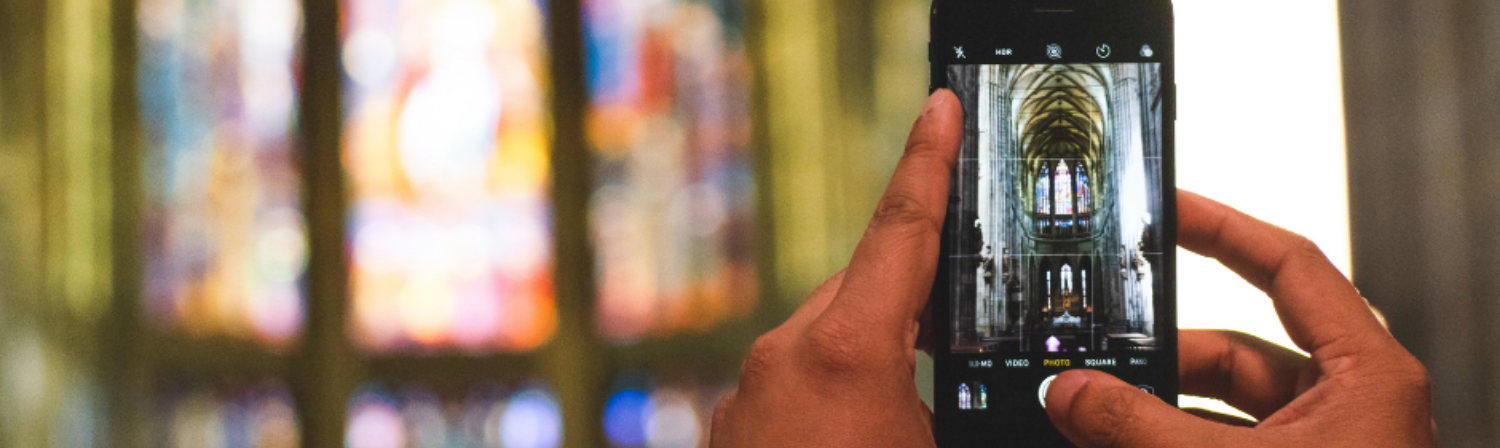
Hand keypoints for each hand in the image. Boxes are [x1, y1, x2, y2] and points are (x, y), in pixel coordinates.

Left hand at [709, 90, 961, 446]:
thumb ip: (953, 400)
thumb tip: (962, 388)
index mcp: (846, 354)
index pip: (899, 230)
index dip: (927, 162)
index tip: (938, 108)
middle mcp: (784, 358)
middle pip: (861, 295)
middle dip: (906, 309)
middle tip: (949, 348)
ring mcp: (748, 390)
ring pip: (824, 343)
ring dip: (864, 364)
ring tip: (893, 422)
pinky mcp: (729, 423)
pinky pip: (790, 386)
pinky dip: (825, 398)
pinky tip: (847, 437)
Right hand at [1043, 190, 1434, 447]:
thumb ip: (1137, 429)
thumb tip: (1070, 392)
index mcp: (1365, 375)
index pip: (1287, 265)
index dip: (1222, 228)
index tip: (1165, 209)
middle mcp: (1349, 405)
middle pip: (1239, 347)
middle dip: (1159, 351)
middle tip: (1095, 344)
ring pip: (1222, 408)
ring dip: (1156, 410)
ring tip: (1090, 408)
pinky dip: (1169, 446)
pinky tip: (1115, 447)